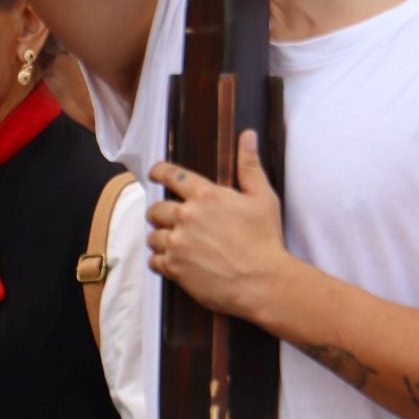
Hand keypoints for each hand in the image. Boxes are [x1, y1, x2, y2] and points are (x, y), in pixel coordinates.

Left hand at [146, 130, 293, 321]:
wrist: (263, 282)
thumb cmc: (265, 239)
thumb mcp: (262, 198)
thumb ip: (249, 166)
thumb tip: (247, 136)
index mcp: (205, 195)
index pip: (170, 175)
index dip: (159, 172)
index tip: (154, 174)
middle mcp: (186, 216)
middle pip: (156, 208)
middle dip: (161, 213)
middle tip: (173, 220)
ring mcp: (177, 243)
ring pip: (153, 236)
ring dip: (161, 238)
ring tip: (177, 244)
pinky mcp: (174, 268)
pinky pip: (154, 261)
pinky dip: (161, 261)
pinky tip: (176, 262)